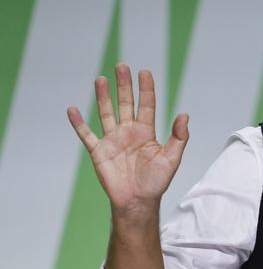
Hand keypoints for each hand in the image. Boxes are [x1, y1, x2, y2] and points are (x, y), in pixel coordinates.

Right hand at [67, 64, 188, 214]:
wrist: (137, 201)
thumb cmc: (156, 182)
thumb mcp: (172, 158)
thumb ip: (179, 137)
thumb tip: (184, 115)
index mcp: (146, 132)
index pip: (146, 105)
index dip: (146, 89)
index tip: (145, 71)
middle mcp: (129, 132)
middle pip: (125, 103)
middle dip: (124, 85)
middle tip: (122, 66)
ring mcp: (113, 140)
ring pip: (106, 113)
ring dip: (103, 96)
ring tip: (100, 78)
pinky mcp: (99, 152)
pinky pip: (87, 135)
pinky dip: (78, 123)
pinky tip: (72, 109)